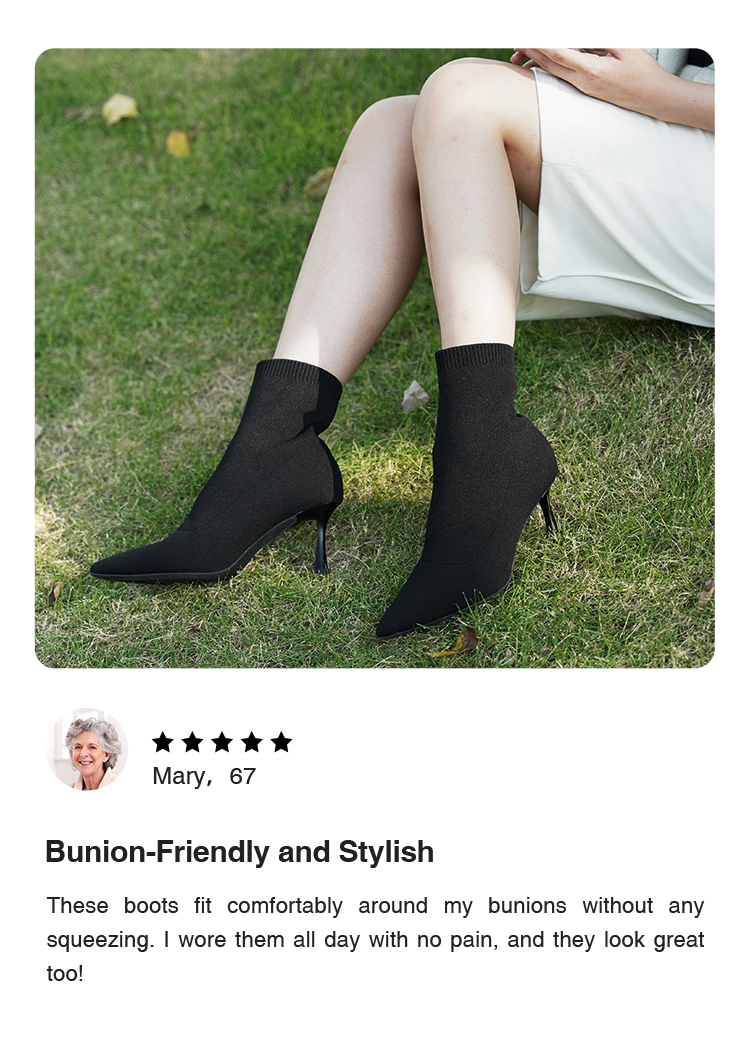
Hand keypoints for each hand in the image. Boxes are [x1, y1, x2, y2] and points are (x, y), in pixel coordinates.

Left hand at [509, 48, 667, 111]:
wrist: (652, 98)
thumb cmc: (642, 70)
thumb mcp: (624, 48)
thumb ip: (600, 39)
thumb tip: (580, 33)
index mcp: (591, 71)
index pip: (558, 54)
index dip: (540, 43)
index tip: (527, 34)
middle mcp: (582, 82)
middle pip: (549, 64)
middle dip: (531, 50)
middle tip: (515, 38)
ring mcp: (582, 88)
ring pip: (553, 72)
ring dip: (535, 60)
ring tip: (518, 52)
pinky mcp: (584, 90)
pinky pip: (561, 76)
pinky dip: (548, 67)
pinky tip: (539, 62)